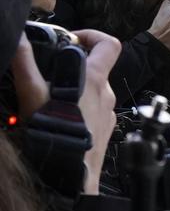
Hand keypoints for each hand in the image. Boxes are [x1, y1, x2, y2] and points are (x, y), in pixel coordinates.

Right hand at [9, 29, 120, 194]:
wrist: (72, 175)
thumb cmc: (56, 135)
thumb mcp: (32, 94)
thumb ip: (24, 62)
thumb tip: (18, 36)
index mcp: (95, 80)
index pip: (109, 45)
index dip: (92, 35)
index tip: (71, 39)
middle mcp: (107, 95)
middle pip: (96, 68)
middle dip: (73, 65)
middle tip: (50, 70)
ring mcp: (109, 113)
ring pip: (94, 91)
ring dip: (75, 88)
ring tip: (50, 97)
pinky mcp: (106, 129)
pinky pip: (95, 111)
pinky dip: (80, 108)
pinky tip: (61, 116)